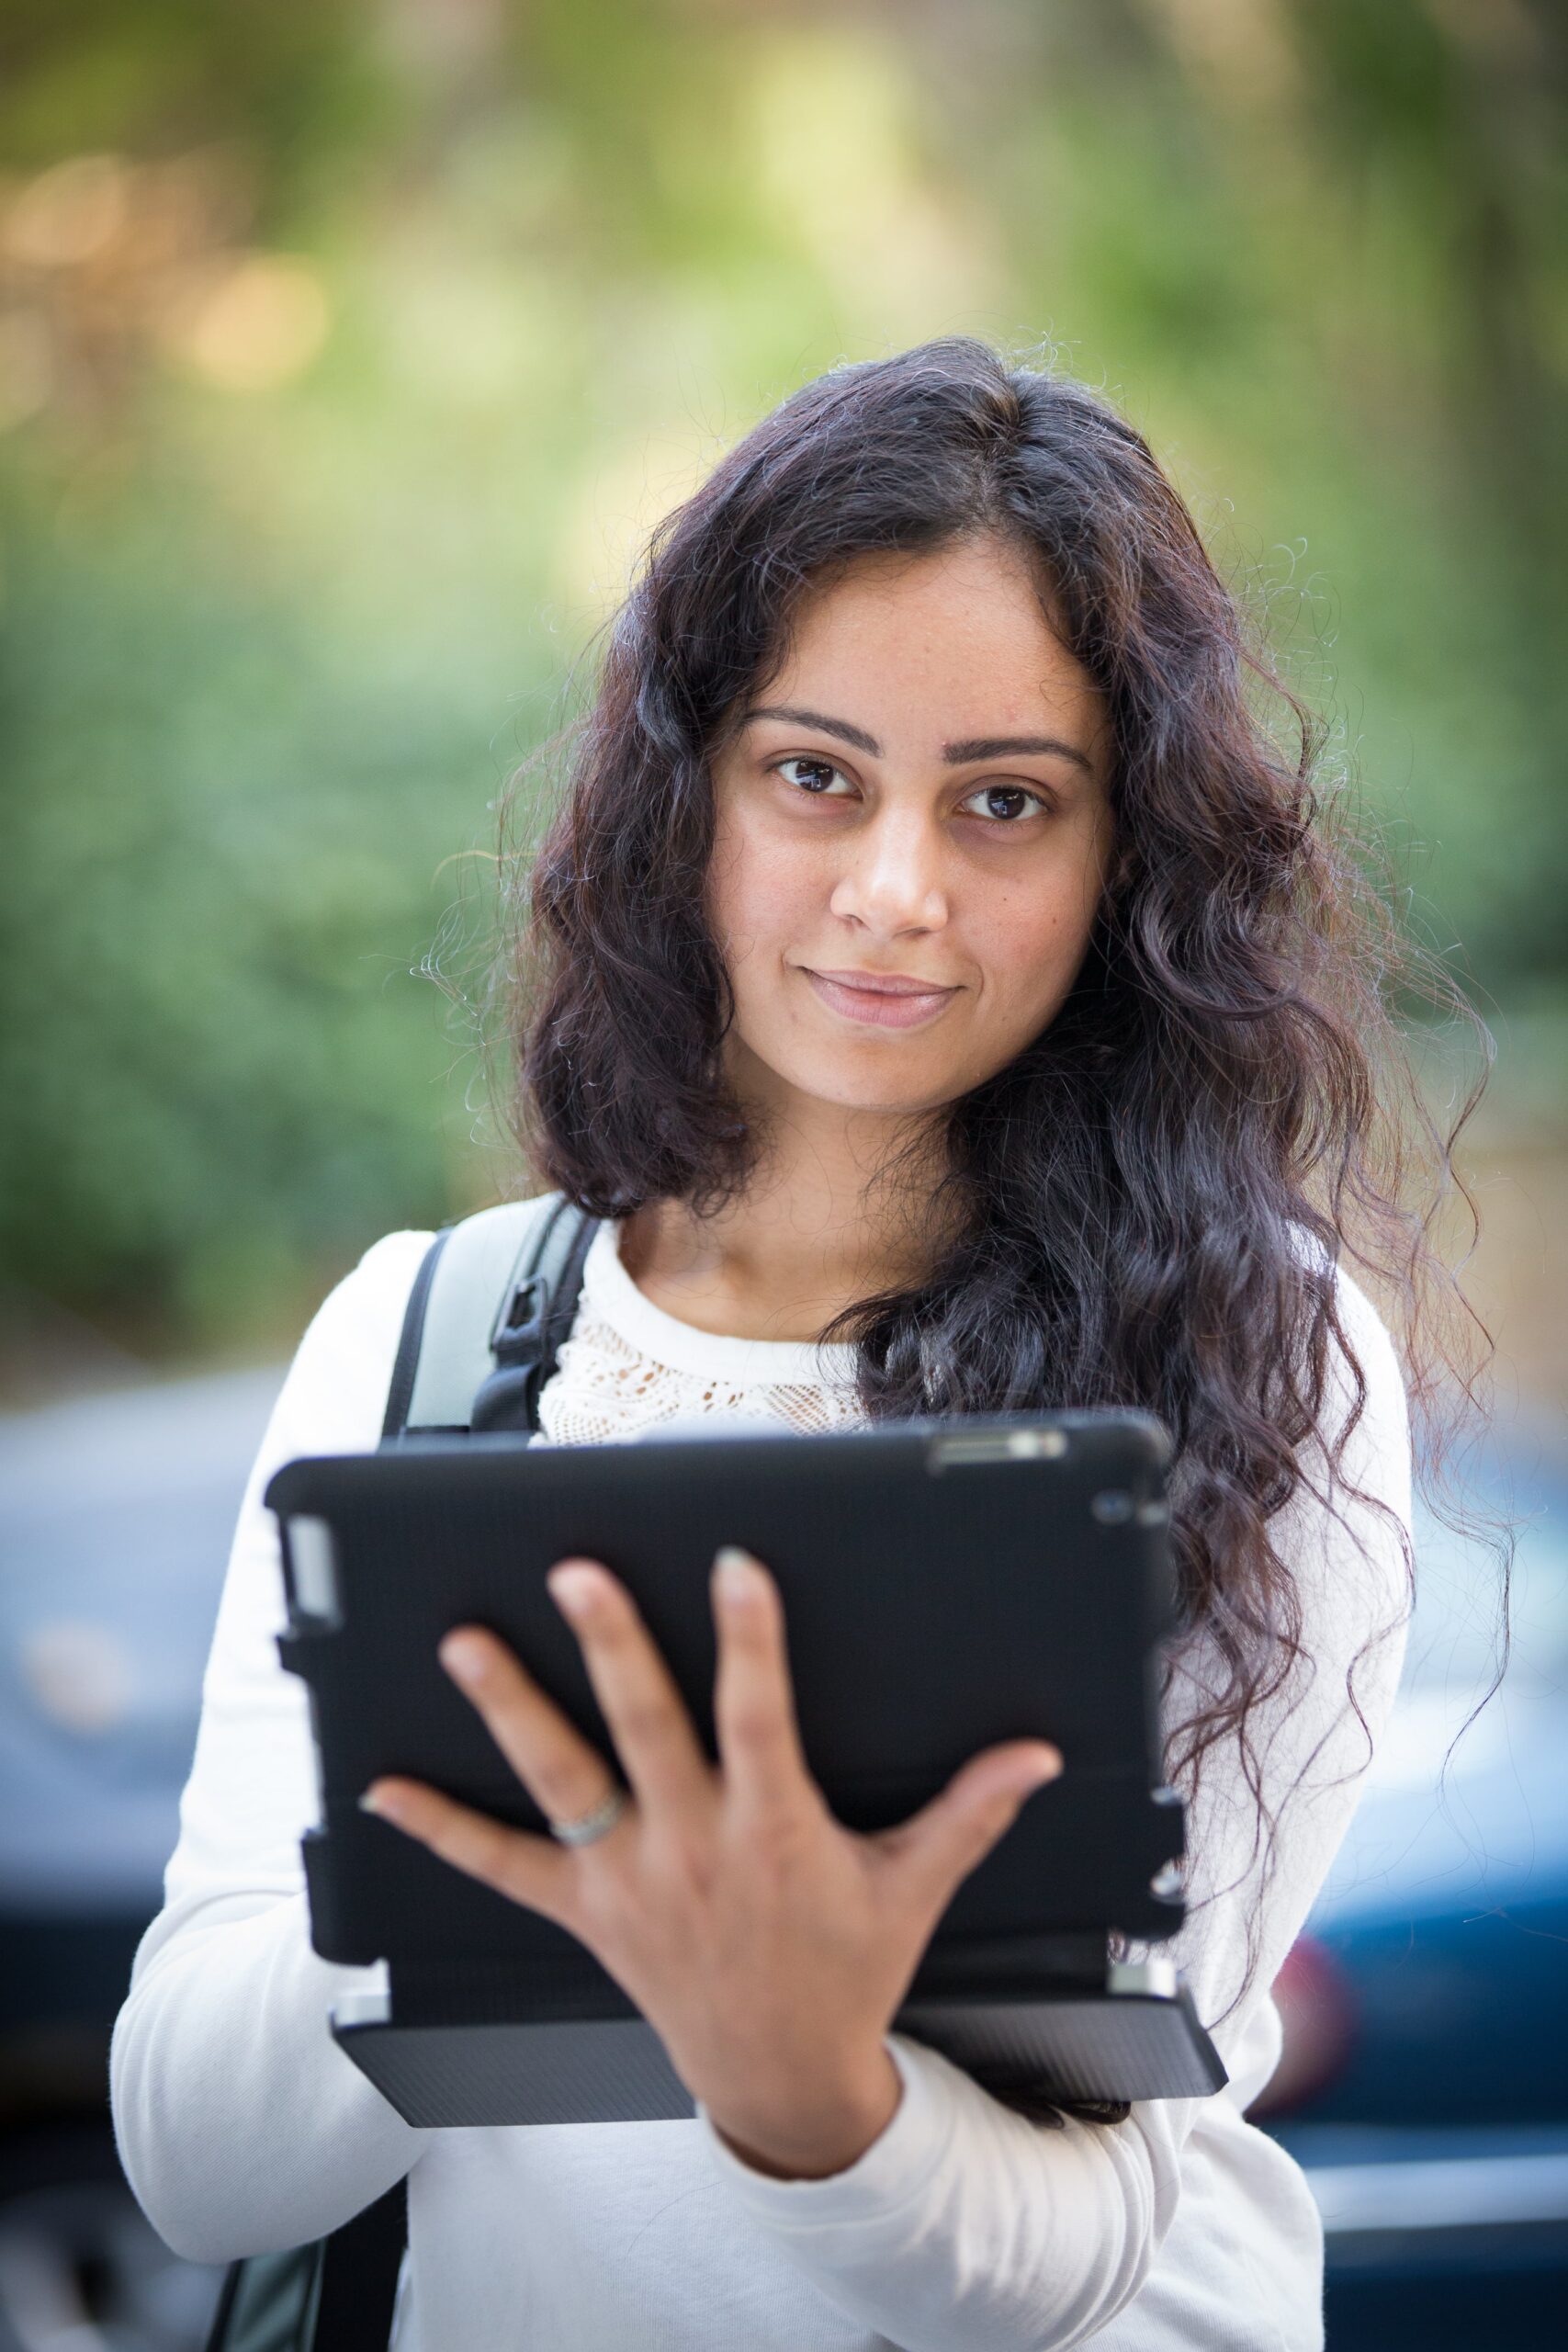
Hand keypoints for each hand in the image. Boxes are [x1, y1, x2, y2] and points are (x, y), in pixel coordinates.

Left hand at [360, 1547, 1061, 2179]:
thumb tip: (1036, 1753)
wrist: (783, 2082)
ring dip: (511, 1711)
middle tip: (574, 1573)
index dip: (749, 1639)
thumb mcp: (913, 1888)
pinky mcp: (584, 1912)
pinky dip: (441, 1828)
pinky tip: (383, 1786)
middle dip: (609, 1648)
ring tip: (465, 1644)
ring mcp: (628, 1881)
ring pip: (561, 1782)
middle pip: (644, 1732)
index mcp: (774, 1832)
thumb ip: (970, 1811)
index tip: (735, 1564)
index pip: (760, 1717)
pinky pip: (501, 1869)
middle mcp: (692, 1850)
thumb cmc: (848, 1972)